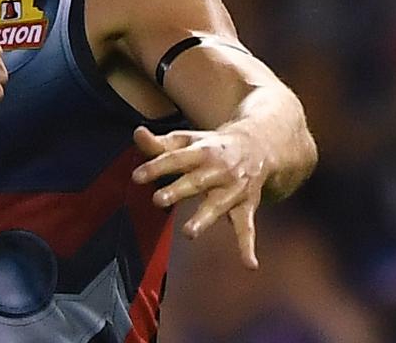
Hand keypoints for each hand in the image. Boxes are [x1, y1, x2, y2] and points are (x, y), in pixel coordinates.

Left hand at [132, 125, 267, 269]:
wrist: (259, 146)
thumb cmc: (211, 146)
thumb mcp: (187, 140)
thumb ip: (160, 144)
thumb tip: (137, 133)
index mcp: (202, 151)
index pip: (176, 158)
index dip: (156, 166)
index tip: (136, 177)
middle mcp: (219, 170)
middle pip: (197, 181)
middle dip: (178, 190)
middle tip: (158, 200)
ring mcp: (234, 189)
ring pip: (219, 205)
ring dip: (204, 218)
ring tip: (189, 233)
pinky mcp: (246, 206)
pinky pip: (247, 227)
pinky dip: (248, 246)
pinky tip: (250, 264)